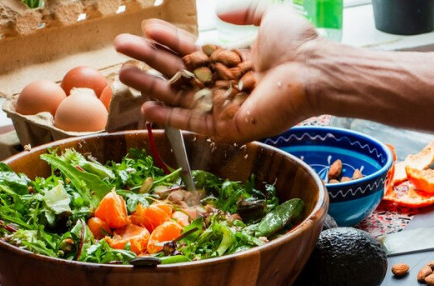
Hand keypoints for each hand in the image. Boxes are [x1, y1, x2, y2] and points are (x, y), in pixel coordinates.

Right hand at [114, 4, 321, 141]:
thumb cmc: (299, 46)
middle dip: (150, 60)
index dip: (169, 41)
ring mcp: (226, 108)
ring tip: (121, 73)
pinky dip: (169, 119)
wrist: (313, 71)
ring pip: (179, 98)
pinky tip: (145, 108)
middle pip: (180, 73)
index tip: (146, 29)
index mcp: (234, 63)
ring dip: (151, 86)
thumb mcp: (269, 15)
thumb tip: (219, 11)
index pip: (193, 52)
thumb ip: (245, 11)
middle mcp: (227, 86)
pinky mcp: (229, 126)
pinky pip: (193, 124)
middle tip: (120, 48)